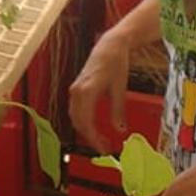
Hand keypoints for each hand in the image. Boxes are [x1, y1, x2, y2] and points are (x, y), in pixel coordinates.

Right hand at [67, 31, 130, 153]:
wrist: (109, 46)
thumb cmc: (116, 64)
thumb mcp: (120, 89)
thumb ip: (118, 111)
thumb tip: (120, 130)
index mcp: (86, 92)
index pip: (86, 123)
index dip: (94, 139)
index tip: (104, 148)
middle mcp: (76, 92)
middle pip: (78, 122)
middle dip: (90, 138)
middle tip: (104, 148)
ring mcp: (74, 90)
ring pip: (75, 118)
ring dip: (86, 131)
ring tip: (100, 140)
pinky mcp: (76, 89)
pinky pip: (76, 110)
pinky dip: (83, 121)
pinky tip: (94, 128)